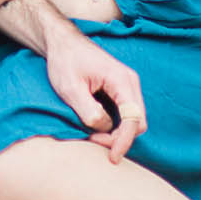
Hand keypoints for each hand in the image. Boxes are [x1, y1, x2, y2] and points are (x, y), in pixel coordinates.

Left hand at [42, 28, 146, 162]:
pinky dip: (115, 124)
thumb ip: (89, 111)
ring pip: (132, 119)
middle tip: (93, 141)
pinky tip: (97, 126)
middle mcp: (130, 82)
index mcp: (121, 80)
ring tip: (92, 134)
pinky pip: (125, 113)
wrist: (62, 42)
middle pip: (138, 122)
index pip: (134, 119)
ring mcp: (127, 85)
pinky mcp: (120, 89)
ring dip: (117, 132)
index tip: (112, 157)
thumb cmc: (65, 61)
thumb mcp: (71, 89)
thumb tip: (105, 128)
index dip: (124, 141)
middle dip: (119, 138)